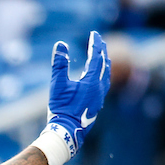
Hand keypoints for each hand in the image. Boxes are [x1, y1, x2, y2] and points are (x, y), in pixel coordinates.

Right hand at [46, 31, 109, 159]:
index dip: (95, 44)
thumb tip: (60, 44)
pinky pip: (104, 85)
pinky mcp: (97, 105)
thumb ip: (59, 64)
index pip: (96, 57)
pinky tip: (100, 80)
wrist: (67, 131)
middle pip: (104, 65)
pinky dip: (103, 76)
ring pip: (106, 76)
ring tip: (105, 57)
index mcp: (91, 81)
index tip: (94, 33)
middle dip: (102, 51)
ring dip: (105, 64)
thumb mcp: (57, 85)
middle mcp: (99, 88)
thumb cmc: (61, 109)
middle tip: (100, 41)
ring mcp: (100, 97)